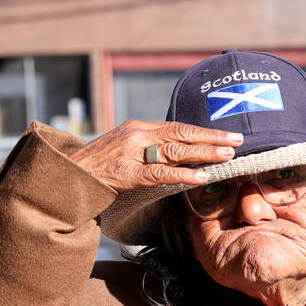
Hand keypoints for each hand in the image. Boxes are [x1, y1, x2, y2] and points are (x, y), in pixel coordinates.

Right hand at [68, 120, 241, 192]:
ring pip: (175, 150)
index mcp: (139, 129)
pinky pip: (159, 173)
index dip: (205, 131)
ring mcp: (130, 153)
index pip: (178, 128)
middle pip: (181, 134)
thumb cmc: (97, 168)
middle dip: (212, 137)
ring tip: (227, 155)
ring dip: (204, 152)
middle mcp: (137, 135)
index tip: (229, 134)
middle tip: (239, 140)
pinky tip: (200, 177)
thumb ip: (149, 151)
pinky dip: (182, 174)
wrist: (66, 175)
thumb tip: (179, 156)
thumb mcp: (124, 152)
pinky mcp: (125, 173)